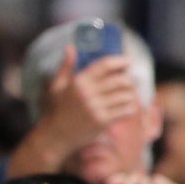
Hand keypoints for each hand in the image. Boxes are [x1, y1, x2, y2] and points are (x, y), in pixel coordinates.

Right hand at [18, 50, 143, 169]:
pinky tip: (124, 108)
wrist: (55, 136)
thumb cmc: (56, 110)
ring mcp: (96, 108)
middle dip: (128, 80)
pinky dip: (129, 108)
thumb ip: (66, 67)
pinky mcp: (103, 121)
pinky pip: (126, 110)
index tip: (128, 61)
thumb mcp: (57, 86)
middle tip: (127, 82)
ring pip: (126, 95)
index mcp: (78, 82)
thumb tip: (69, 47)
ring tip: (126, 96)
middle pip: (120, 79)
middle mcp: (88, 93)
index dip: (120, 61)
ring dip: (129, 94)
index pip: (105, 65)